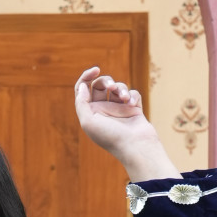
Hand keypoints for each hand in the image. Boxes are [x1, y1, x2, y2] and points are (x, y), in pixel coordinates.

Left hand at [74, 66, 180, 181]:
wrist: (135, 147)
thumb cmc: (110, 137)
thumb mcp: (88, 122)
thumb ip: (81, 103)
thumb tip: (82, 86)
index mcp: (91, 113)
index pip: (83, 89)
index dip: (86, 77)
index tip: (95, 70)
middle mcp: (103, 110)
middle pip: (100, 85)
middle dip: (106, 81)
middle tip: (111, 87)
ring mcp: (119, 109)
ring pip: (117, 87)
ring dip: (121, 88)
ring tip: (124, 98)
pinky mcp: (133, 109)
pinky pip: (132, 93)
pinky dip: (132, 95)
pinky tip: (132, 104)